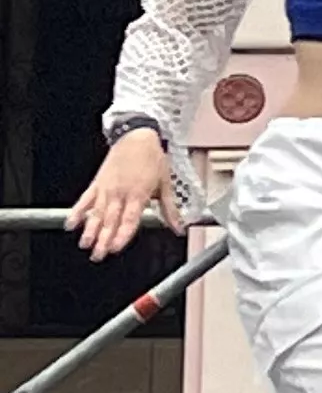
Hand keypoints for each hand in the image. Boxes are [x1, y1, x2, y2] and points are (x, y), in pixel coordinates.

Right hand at [66, 130, 181, 260]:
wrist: (137, 137)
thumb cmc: (153, 158)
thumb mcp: (166, 183)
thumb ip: (170, 209)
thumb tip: (179, 227)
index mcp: (139, 194)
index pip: (130, 220)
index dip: (122, 235)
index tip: (116, 248)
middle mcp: (121, 193)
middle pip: (111, 220)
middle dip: (104, 240)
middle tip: (99, 255)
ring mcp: (107, 189)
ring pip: (96, 213)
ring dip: (90, 230)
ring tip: (85, 244)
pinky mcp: (97, 183)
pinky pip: (85, 200)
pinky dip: (77, 212)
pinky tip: (71, 224)